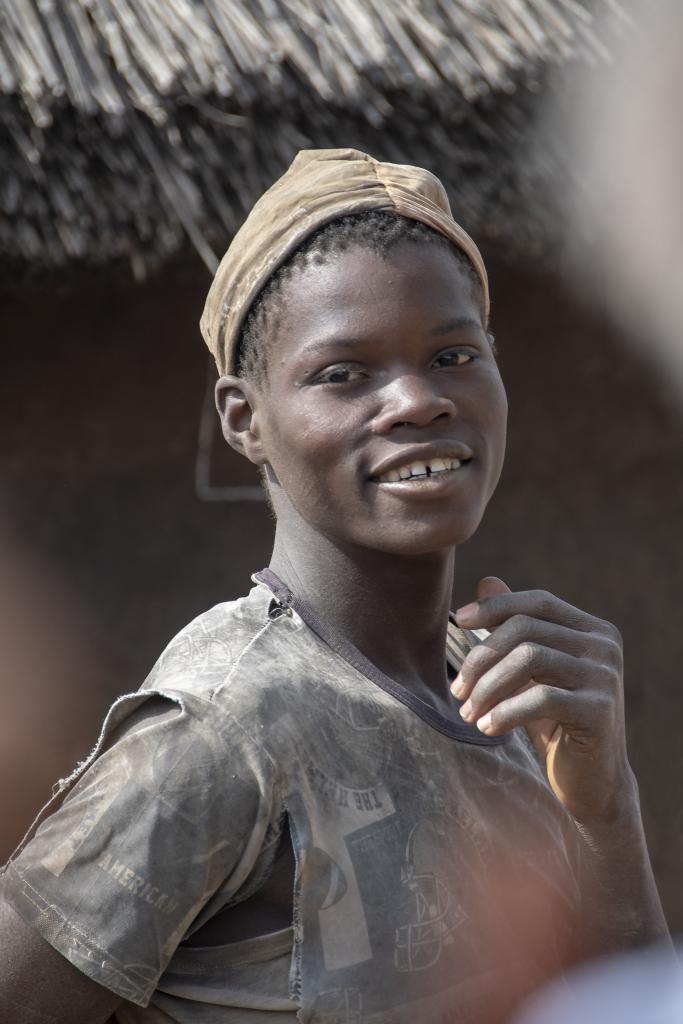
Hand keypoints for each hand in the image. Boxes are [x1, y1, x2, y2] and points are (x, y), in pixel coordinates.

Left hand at [452, 577, 636, 823]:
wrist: (592, 783)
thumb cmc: (556, 723)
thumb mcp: (532, 673)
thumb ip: (516, 628)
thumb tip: (486, 581)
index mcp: (592, 630)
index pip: (538, 602)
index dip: (495, 607)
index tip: (458, 621)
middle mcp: (604, 645)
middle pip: (526, 629)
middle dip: (481, 657)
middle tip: (456, 690)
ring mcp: (605, 675)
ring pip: (528, 658)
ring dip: (487, 686)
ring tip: (468, 712)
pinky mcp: (599, 709)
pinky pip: (540, 698)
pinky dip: (505, 711)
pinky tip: (487, 728)